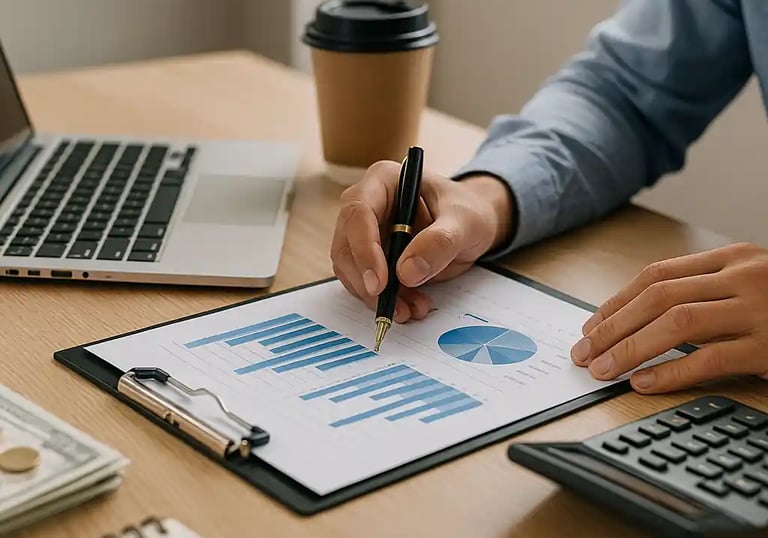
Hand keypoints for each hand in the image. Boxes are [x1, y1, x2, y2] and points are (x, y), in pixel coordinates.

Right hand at [331, 160, 513, 322]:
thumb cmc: (467, 212)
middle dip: (368, 282)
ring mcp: (364, 233)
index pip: (358, 213)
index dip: (365, 249)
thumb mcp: (464, 222)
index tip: (380, 282)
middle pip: (346, 246)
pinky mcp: (370, 258)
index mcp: (383, 180)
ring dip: (376, 296)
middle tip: (394, 307)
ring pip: (352, 270)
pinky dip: (384, 300)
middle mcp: (366, 204)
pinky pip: (365, 283)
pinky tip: (409, 306)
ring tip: (411, 308)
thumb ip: (440, 242)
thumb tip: (407, 272)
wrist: (470, 226)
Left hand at [570, 242, 767, 392]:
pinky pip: (711, 359)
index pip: (655, 275)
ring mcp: (759, 309)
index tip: (590, 326)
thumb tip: (638, 316)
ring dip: (631, 348)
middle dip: (612, 327)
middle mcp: (742, 276)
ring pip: (677, 324)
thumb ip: (702, 289)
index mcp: (730, 258)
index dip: (616, 301)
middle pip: (657, 298)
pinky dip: (672, 372)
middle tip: (584, 352)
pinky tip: (644, 383)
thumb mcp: (747, 281)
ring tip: (603, 369)